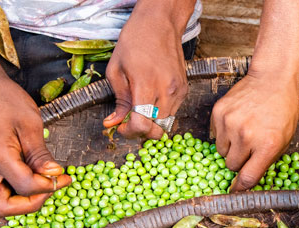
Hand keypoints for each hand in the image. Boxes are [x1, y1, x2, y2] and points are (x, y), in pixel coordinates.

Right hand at [0, 76, 70, 215]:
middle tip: (51, 189)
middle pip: (1, 208)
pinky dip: (17, 191)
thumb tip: (55, 175)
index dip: (49, 186)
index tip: (65, 177)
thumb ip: (41, 154)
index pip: (25, 186)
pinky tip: (34, 177)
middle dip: (30, 205)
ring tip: (44, 183)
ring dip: (23, 201)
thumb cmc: (6, 100)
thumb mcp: (30, 123)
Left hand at [102, 1, 192, 138]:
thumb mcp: (116, 69)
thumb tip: (114, 122)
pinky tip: (151, 99)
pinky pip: (173, 111)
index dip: (129, 132)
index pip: (142, 124)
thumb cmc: (135, 41)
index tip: (121, 127)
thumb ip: (118, 100)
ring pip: (166, 122)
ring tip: (139, 109)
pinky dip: (160, 112)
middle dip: (140, 130)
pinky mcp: (184, 89)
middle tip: (128, 121)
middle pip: (156, 129)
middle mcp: (166, 90)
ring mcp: (178, 91)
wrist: (160, 24)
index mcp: (146, 84)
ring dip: (151, 122)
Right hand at [211, 72, 298, 190]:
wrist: (272, 79)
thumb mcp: (285, 139)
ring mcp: (230, 123)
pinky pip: (215, 135)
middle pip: (232, 165)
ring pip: (221, 151)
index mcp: (267, 145)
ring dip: (230, 147)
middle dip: (239, 162)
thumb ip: (267, 160)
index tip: (236, 191)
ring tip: (243, 133)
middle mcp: (247, 136)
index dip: (241, 188)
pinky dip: (224, 133)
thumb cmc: (283, 110)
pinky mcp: (219, 112)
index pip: (248, 177)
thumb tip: (249, 180)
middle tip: (248, 150)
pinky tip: (236, 122)